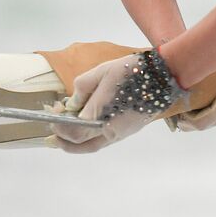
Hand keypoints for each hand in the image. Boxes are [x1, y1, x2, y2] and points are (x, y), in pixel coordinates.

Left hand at [50, 48, 189, 153]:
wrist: (163, 75)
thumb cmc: (131, 71)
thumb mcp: (101, 72)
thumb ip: (82, 88)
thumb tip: (71, 104)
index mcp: (103, 116)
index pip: (74, 131)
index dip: (60, 127)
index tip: (53, 118)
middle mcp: (112, 130)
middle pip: (83, 145)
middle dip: (64, 142)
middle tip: (52, 138)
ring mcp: (122, 132)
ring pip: (95, 146)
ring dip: (77, 144)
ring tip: (65, 138)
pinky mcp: (129, 130)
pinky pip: (105, 140)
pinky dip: (91, 140)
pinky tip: (86, 130)